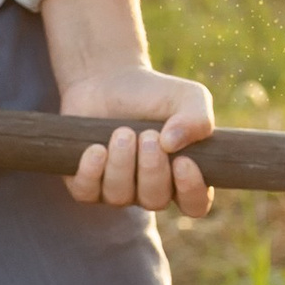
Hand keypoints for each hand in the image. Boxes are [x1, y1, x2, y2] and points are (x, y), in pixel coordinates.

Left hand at [58, 63, 214, 216]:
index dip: (190, 191)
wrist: (108, 79)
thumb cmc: (154, 93)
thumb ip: (197, 119)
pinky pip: (86, 192)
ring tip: (122, 132)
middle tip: (148, 135)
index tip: (183, 161)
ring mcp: (117, 190)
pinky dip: (91, 172)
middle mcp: (150, 189)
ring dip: (121, 164)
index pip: (195, 204)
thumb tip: (172, 144)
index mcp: (181, 176)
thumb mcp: (188, 97)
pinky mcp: (86, 183)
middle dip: (152, 169)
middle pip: (155, 201)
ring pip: (119, 197)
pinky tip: (96, 149)